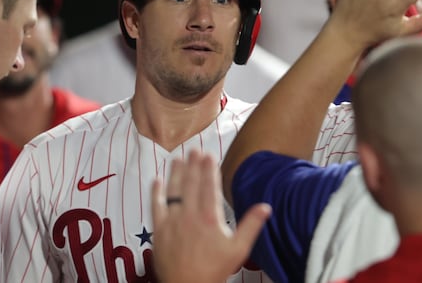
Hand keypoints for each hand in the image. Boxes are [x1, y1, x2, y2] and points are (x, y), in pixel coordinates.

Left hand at [152, 151, 270, 282]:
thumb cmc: (213, 271)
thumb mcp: (239, 249)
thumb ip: (251, 225)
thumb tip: (265, 207)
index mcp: (210, 218)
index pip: (209, 186)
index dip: (209, 169)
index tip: (210, 155)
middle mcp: (190, 216)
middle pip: (191, 184)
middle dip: (193, 165)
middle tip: (195, 150)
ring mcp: (173, 222)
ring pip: (174, 191)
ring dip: (176, 173)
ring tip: (178, 159)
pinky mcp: (160, 231)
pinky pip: (157, 206)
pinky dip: (156, 192)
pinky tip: (157, 181)